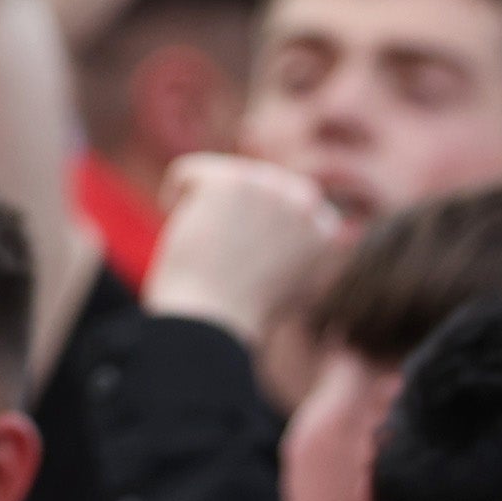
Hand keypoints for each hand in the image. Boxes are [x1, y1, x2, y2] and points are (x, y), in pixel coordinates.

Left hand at [142, 152, 347, 348]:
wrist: (211, 326)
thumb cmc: (238, 315)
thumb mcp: (289, 285)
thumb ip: (298, 246)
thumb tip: (305, 210)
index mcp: (326, 231)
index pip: (279, 201)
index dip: (249, 231)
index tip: (241, 263)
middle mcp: (307, 204)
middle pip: (249, 182)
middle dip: (229, 214)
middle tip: (219, 258)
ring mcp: (271, 188)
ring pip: (218, 177)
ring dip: (204, 211)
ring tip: (208, 252)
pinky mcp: (232, 181)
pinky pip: (186, 175)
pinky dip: (174, 201)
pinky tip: (187, 235)